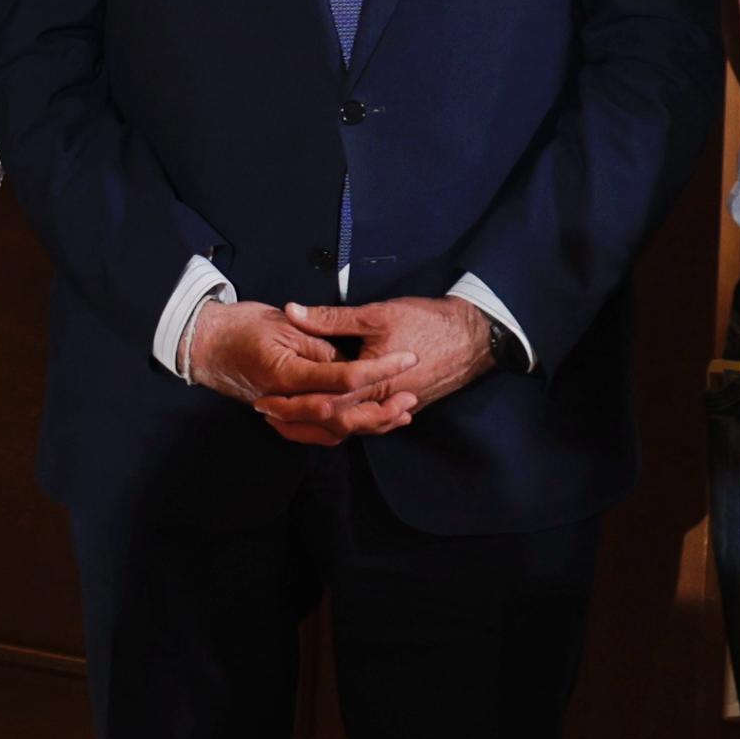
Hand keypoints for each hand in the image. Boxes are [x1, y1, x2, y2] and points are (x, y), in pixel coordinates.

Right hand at [183, 297, 394, 442]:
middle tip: (410, 397)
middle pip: (343, 417)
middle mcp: (285, 401)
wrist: (204, 345)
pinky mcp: (284, 418)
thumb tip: (351, 359)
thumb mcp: (284, 322)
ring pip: (333, 431)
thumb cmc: (240, 327)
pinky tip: (370, 423)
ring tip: (401, 413)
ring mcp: (283, 414)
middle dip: (381, 410)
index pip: (344, 377)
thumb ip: (320, 341)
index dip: (380, 369)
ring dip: (370, 425)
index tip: (406, 357)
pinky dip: (349, 430)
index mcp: (287, 374)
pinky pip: (320, 434)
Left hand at [287, 295, 499, 431]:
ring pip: (353, 426)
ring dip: (320, 425)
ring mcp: (397, 408)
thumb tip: (292, 311)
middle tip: (268, 414)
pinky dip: (347, 422)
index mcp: (373, 384)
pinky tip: (329, 418)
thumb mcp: (375, 315)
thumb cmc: (427, 322)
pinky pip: (371, 422)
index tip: (264, 400)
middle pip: (335, 422)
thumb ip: (330, 319)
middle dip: (299, 420)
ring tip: (288, 420)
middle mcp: (384, 403)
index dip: (292, 403)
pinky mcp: (406, 406)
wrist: (475, 336)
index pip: (324, 402)